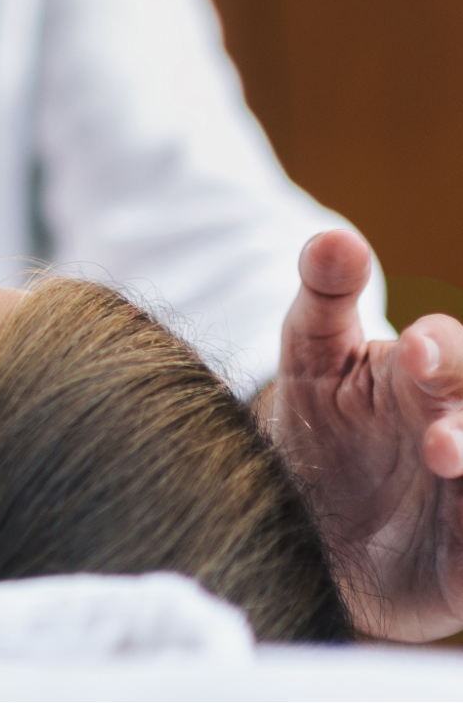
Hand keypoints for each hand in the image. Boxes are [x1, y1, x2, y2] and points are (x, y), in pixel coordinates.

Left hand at [262, 229, 462, 639]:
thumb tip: (336, 238)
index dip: (439, 350)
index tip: (411, 350)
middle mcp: (461, 431)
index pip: (450, 352)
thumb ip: (323, 295)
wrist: (307, 516)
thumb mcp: (311, 354)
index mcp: (427, 379)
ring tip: (447, 465)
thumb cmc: (321, 420)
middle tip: (437, 443)